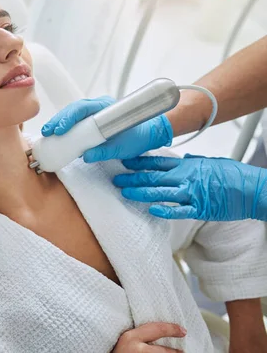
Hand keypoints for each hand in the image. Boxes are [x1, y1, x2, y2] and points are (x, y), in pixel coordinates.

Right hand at [41, 97, 172, 162]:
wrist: (152, 133)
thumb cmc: (140, 136)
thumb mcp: (123, 147)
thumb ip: (105, 151)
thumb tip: (85, 156)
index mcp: (107, 107)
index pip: (83, 108)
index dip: (69, 118)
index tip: (60, 129)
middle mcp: (100, 106)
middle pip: (74, 109)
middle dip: (59, 120)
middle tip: (48, 132)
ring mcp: (96, 112)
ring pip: (74, 114)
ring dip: (60, 123)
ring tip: (49, 133)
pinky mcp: (95, 121)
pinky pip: (78, 121)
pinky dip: (68, 127)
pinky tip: (59, 134)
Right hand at [112, 322, 185, 352]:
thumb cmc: (115, 350)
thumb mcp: (125, 340)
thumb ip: (137, 335)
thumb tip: (158, 332)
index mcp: (130, 338)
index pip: (157, 329)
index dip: (172, 329)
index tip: (183, 330)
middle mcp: (137, 350)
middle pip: (164, 351)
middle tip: (182, 352)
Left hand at [113, 154, 266, 220]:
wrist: (254, 189)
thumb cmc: (235, 176)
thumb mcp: (211, 162)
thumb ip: (195, 162)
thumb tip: (184, 159)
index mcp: (188, 166)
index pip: (157, 162)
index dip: (139, 162)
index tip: (124, 161)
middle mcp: (186, 177)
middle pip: (153, 176)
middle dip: (132, 177)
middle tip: (116, 178)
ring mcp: (192, 193)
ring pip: (160, 192)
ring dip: (140, 192)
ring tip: (124, 192)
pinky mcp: (199, 208)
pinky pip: (178, 210)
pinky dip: (164, 210)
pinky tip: (151, 209)